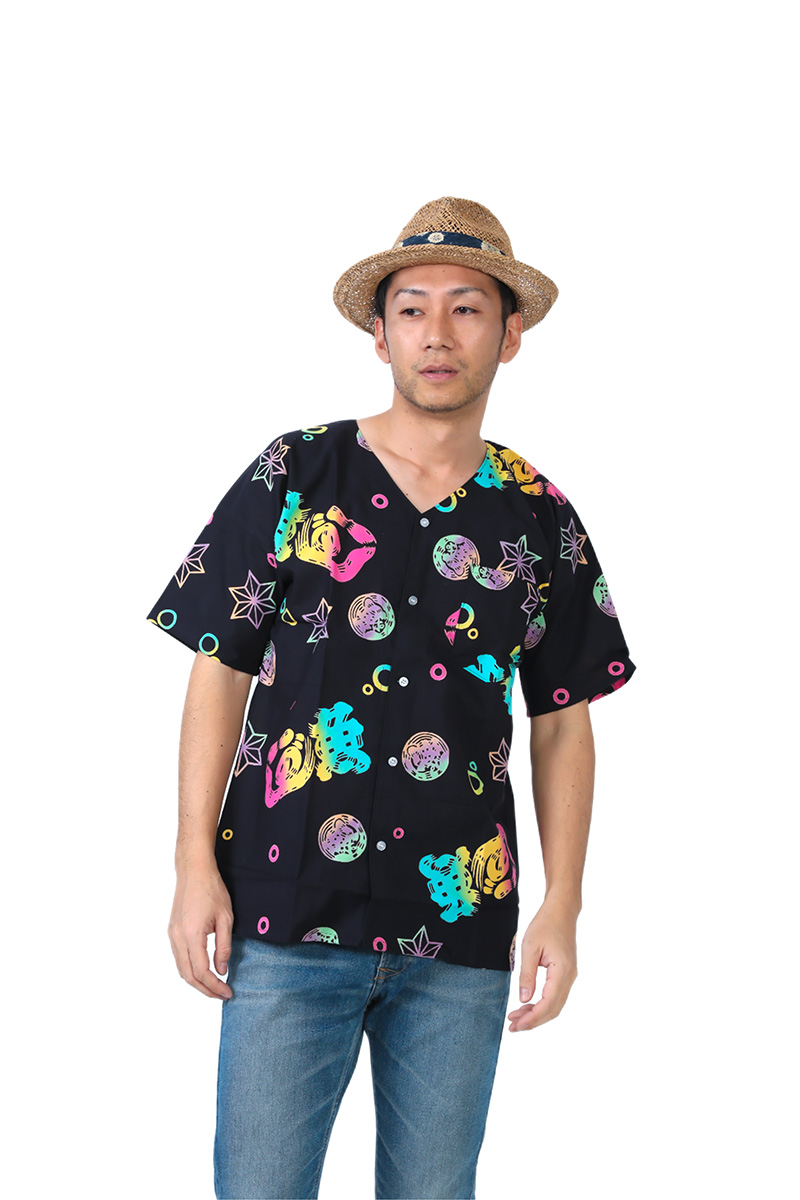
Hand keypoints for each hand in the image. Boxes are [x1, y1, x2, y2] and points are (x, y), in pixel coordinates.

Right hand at [168, 864, 233, 998]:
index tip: (228, 992)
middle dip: (205, 990)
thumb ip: (224, 946)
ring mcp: (172, 935)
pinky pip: (178, 958)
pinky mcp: (172, 931)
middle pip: (188, 976)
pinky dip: (189, 970)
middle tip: (222, 995)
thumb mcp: (226, 918)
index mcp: (192, 935)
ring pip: (181, 969)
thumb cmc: (212, 890)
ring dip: (196, 982)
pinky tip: (203, 971)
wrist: (194, 871)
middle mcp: (178, 938)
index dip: (215, 986)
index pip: (202, 971)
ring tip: (214, 987)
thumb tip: (221, 970)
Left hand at [507, 899, 577, 1031]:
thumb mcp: (530, 947)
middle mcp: (570, 977)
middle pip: (553, 1009)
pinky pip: (556, 995)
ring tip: (517, 1017)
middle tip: (513, 1026)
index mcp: (562, 971)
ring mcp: (570, 976)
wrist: (561, 910)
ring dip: (537, 1014)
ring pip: (555, 1004)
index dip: (532, 1018)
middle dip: (533, 1021)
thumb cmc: (545, 924)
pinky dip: (542, 1004)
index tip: (516, 1025)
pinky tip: (528, 1004)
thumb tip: (523, 999)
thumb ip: (527, 975)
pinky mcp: (566, 973)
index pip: (548, 1004)